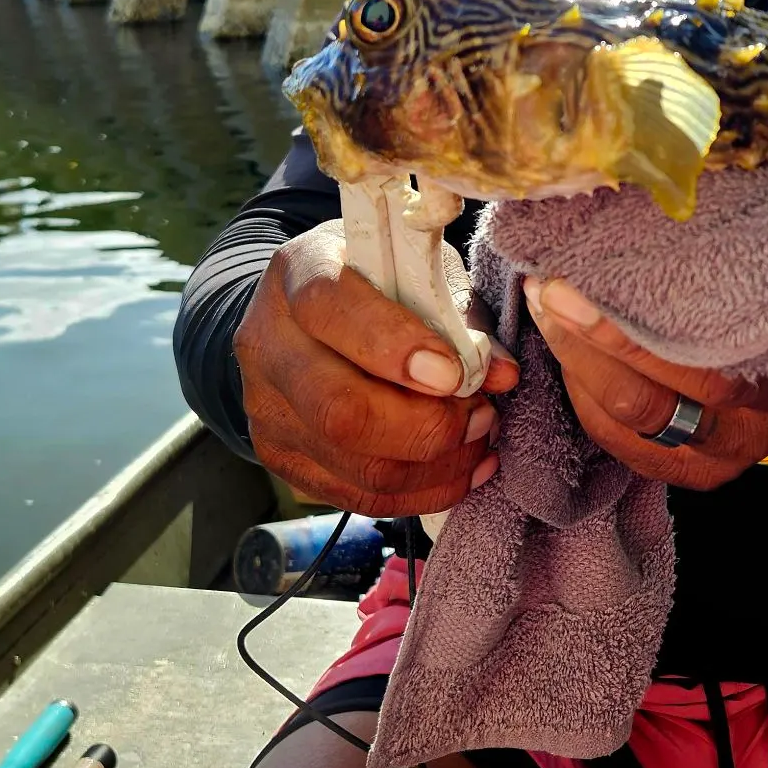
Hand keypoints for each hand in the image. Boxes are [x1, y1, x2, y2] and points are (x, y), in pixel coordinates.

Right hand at [233, 222, 519, 516]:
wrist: (304, 317)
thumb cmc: (378, 283)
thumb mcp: (417, 271)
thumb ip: (457, 316)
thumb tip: (502, 375)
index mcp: (299, 274)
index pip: (332, 310)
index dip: (396, 347)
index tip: (453, 373)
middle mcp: (268, 345)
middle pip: (341, 411)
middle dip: (430, 426)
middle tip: (483, 416)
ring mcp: (266, 411)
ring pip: (358, 466)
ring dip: (439, 464)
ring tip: (481, 440)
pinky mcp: (281, 459)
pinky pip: (360, 496)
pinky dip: (425, 491)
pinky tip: (464, 470)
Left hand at [523, 276, 767, 489]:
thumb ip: (719, 280)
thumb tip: (634, 219)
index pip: (691, 369)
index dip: (621, 334)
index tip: (570, 282)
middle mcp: (738, 435)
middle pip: (643, 404)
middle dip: (582, 346)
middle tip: (544, 290)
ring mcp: (704, 464)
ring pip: (617, 423)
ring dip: (572, 364)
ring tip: (545, 309)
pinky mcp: (672, 475)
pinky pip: (610, 436)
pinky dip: (581, 390)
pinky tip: (568, 348)